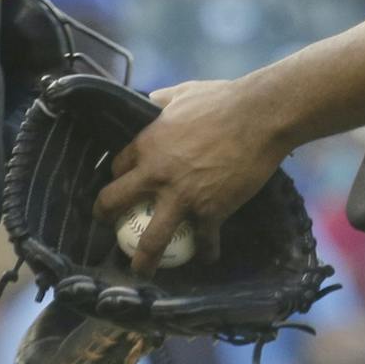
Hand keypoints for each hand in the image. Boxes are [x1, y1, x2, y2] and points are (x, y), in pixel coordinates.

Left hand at [92, 79, 287, 275]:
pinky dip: (206, 251)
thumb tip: (150, 101)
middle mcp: (156, 175)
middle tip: (109, 227)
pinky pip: (204, 240)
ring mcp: (183, 197)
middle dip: (106, 217)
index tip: (120, 185)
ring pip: (152, 240)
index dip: (116, 178)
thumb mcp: (181, 93)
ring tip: (141, 270)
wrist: (259, 118)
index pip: (117, 167)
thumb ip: (161, 101)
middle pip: (116, 202)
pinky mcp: (210, 212)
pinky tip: (208, 256)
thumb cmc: (222, 100)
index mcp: (147, 145)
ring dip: (143, 259)